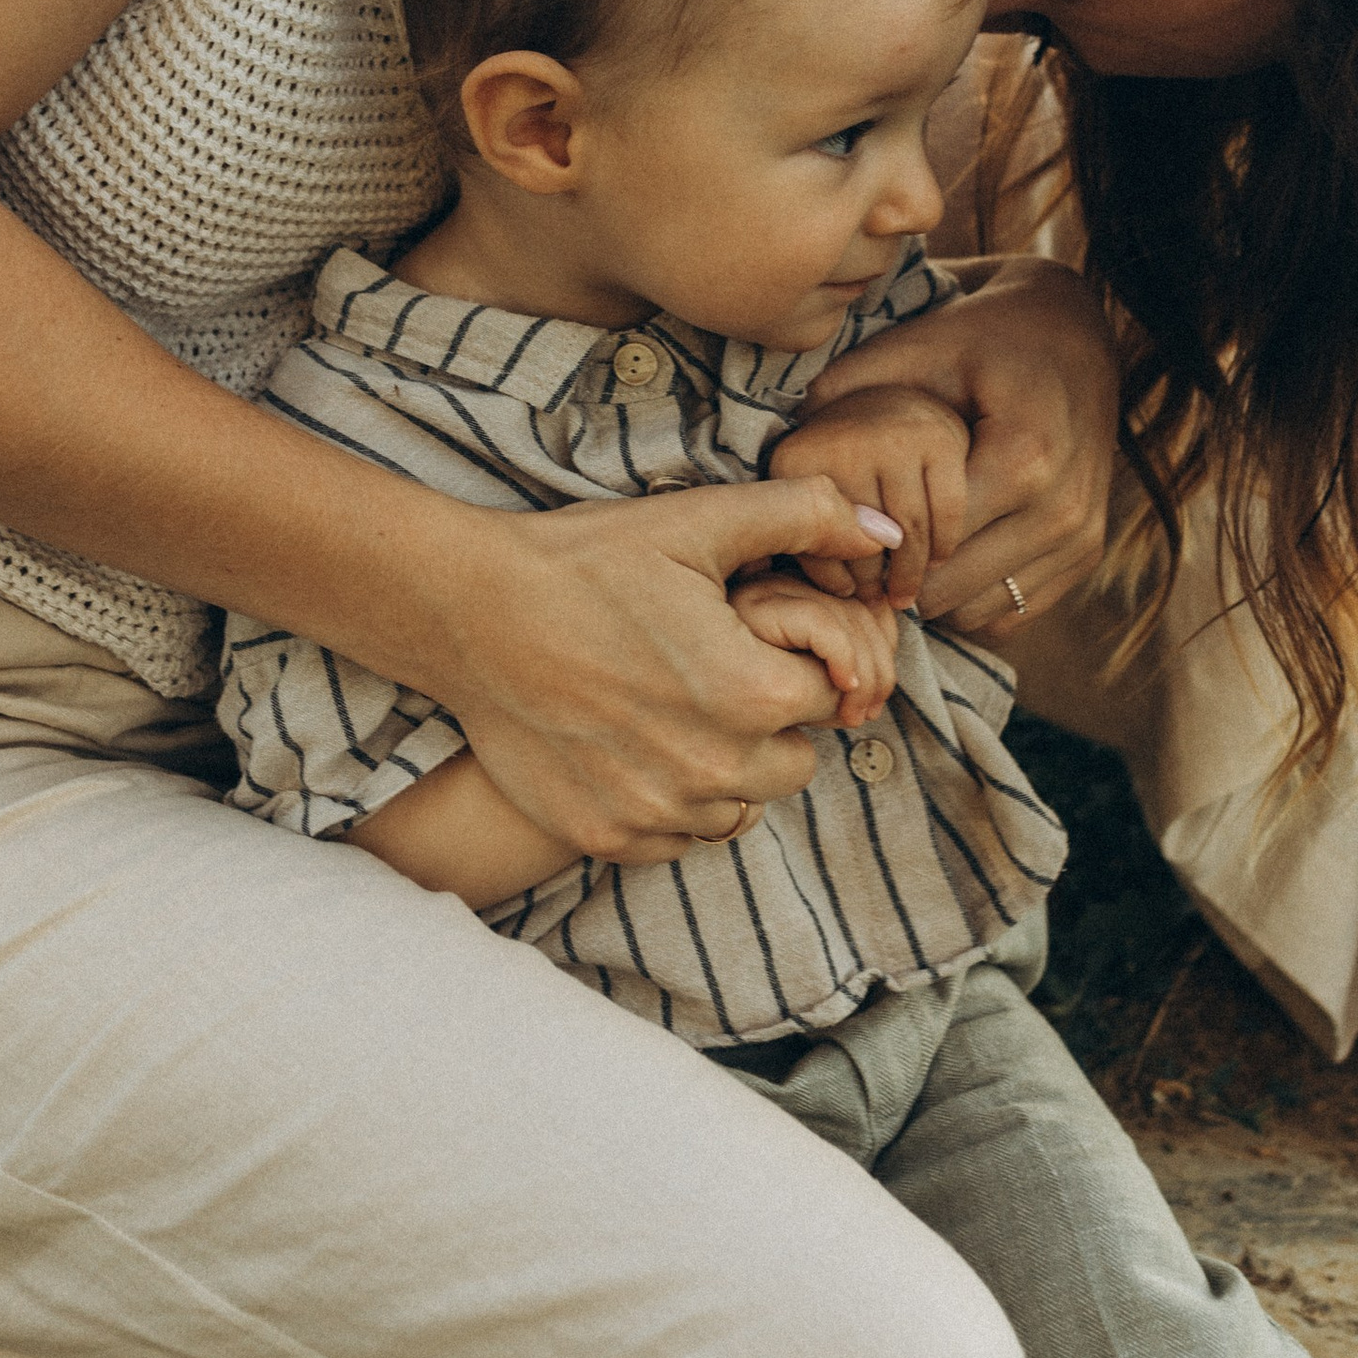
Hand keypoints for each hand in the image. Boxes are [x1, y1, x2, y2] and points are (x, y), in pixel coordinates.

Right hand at [427, 474, 883, 860]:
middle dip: (770, 719)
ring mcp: (658, 812)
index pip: (834, 694)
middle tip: (708, 669)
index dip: (797, 660)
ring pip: (741, 806)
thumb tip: (888, 535)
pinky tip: (634, 745)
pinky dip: (672, 802)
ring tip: (670, 706)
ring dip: (726, 767)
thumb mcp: (698, 521)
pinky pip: (681, 838)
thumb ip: (807, 519)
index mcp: (752, 694)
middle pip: (797, 760)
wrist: (468, 612)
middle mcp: (714, 770)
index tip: (749, 636)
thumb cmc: (586, 561)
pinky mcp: (607, 838)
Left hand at [799, 261, 1117, 634]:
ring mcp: (1081, 539)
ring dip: (930, 596)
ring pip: (977, 613)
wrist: (1075, 335)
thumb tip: (785, 441)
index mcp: (1023, 458)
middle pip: (949, 590)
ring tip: (896, 556)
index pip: (927, 544)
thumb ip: (850, 390)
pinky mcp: (1087, 557)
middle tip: (857, 552)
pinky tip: (939, 560)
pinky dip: (968, 599)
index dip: (873, 543)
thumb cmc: (984, 338)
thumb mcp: (916, 348)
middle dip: (894, 578)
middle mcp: (1061, 510)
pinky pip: (1010, 614)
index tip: (841, 528)